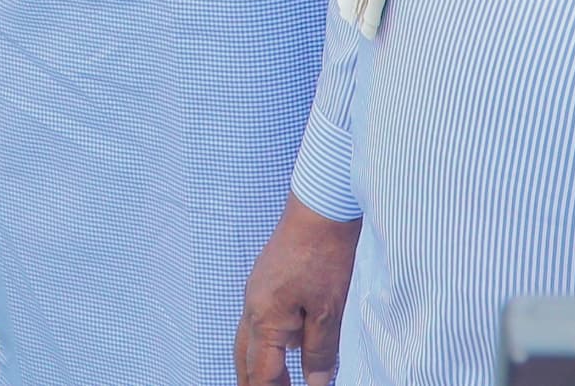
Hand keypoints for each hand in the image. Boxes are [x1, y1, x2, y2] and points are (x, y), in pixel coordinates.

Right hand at [233, 195, 359, 385]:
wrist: (319, 206)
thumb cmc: (324, 254)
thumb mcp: (328, 312)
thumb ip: (320, 353)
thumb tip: (316, 384)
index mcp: (264, 321)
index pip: (262, 375)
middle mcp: (252, 308)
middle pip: (245, 361)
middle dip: (256, 385)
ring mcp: (255, 292)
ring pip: (248, 342)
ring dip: (259, 366)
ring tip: (278, 381)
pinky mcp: (264, 281)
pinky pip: (257, 321)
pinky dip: (266, 343)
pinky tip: (287, 345)